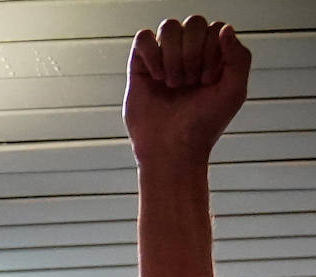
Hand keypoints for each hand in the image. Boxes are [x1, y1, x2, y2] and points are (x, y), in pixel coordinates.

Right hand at [124, 16, 250, 163]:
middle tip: (190, 83)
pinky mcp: (140, 66)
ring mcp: (164, 57)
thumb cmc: (203, 125)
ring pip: (169, 27)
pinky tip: (156, 78)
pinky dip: (152, 55)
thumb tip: (224, 28)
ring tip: (173, 84)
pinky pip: (143, 38)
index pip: (215, 28)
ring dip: (173, 57)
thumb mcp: (234, 92)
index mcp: (212, 54)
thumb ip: (239, 57)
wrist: (172, 150)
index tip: (207, 81)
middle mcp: (188, 52)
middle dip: (193, 54)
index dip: (212, 52)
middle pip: (193, 23)